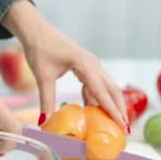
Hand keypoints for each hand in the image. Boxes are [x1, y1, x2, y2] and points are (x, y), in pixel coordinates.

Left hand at [2, 0, 128, 131]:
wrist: (36, 30)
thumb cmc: (40, 48)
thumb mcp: (43, 76)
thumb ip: (46, 100)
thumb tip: (44, 122)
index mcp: (85, 64)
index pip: (102, 92)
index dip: (112, 110)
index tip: (121, 125)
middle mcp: (93, 64)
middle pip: (112, 89)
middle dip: (119, 109)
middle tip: (125, 129)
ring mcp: (91, 64)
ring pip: (106, 87)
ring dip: (111, 104)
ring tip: (115, 122)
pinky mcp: (85, 66)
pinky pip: (96, 84)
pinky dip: (97, 98)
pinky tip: (93, 109)